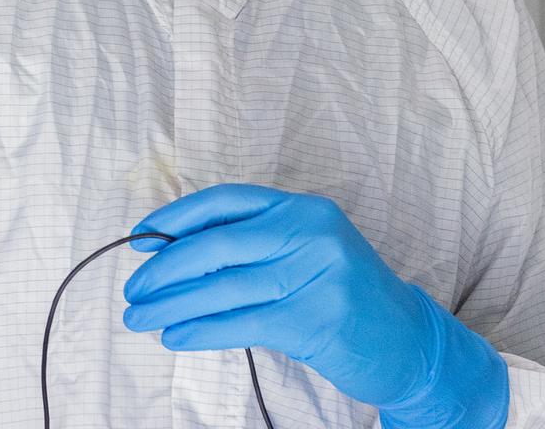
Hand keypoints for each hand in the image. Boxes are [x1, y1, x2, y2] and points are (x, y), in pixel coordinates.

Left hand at [122, 184, 507, 428]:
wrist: (411, 342)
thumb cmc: (345, 297)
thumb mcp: (305, 253)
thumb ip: (251, 244)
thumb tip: (169, 250)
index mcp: (303, 208)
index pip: (225, 201)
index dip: (176, 217)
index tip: (140, 237)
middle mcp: (310, 233)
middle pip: (216, 245)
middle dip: (164, 268)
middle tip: (132, 289)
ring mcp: (316, 276)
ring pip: (223, 288)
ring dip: (172, 305)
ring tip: (140, 318)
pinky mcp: (314, 320)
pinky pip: (241, 323)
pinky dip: (200, 331)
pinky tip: (175, 337)